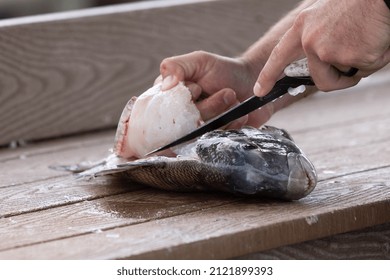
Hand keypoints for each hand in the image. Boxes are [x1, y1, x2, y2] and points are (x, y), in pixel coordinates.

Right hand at [156, 51, 304, 127]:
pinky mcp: (213, 140)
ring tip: (233, 98)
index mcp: (169, 98)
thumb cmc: (223, 70)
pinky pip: (217, 139)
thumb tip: (164, 85)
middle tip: (227, 92)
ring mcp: (197, 131)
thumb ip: (178, 66)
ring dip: (223, 114)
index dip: (185, 99)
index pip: (165, 109)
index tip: (199, 88)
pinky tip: (238, 114)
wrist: (252, 83)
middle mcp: (179, 117)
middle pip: (186, 123)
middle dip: (210, 106)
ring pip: (203, 133)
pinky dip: (232, 125)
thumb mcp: (199, 61)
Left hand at [254, 0, 389, 96]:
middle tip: (354, 65)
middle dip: (339, 79)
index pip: (279, 55)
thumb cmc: (361, 3)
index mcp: (304, 25)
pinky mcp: (344, 57)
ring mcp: (325, 49)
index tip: (259, 90)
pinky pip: (362, 70)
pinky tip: (376, 39)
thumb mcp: (329, 17)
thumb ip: (319, 38)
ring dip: (357, 67)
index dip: (268, 75)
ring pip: (343, 77)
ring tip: (367, 41)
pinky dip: (374, 60)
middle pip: (320, 79)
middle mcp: (309, 39)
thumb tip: (322, 61)